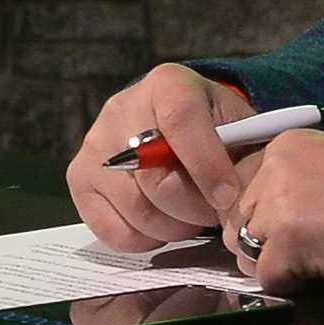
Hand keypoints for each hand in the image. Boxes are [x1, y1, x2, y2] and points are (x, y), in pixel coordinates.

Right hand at [64, 65, 255, 252]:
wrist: (174, 126)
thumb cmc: (215, 130)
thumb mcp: (239, 129)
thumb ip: (244, 155)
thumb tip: (242, 197)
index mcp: (168, 85)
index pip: (181, 121)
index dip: (206, 164)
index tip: (227, 198)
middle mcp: (122, 108)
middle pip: (155, 176)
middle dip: (194, 208)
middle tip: (213, 213)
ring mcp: (95, 144)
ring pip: (136, 208)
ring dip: (174, 227)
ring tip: (191, 217)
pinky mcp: (79, 178)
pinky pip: (113, 230)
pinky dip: (146, 239)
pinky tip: (162, 223)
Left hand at [219, 130, 323, 294]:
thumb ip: (297, 191)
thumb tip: (271, 236)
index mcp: (283, 147)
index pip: (242, 193)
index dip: (264, 222)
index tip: (294, 236)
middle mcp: (273, 169)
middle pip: (239, 223)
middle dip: (266, 247)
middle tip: (310, 258)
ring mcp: (279, 204)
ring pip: (247, 253)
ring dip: (277, 268)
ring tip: (321, 266)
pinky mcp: (290, 241)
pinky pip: (268, 280)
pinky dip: (292, 288)